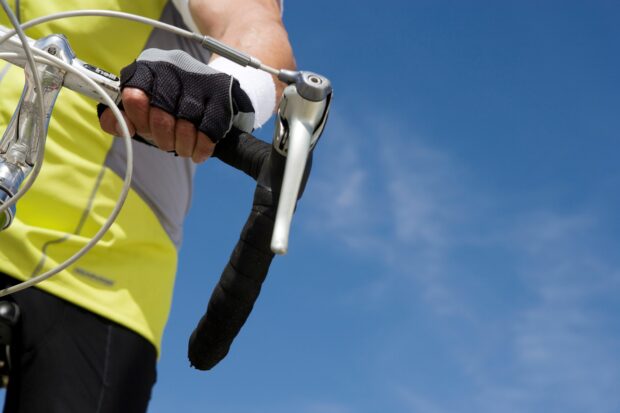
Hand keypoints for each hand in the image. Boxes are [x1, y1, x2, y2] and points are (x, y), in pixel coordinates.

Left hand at [98, 49, 254, 162]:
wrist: (210, 88)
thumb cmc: (168, 105)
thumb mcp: (139, 109)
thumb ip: (117, 117)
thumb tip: (121, 126)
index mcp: (147, 68)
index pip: (133, 94)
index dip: (138, 118)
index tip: (143, 129)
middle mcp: (172, 67)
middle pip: (161, 114)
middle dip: (162, 137)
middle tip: (166, 143)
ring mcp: (199, 79)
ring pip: (187, 123)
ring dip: (183, 145)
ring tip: (183, 149)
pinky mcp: (221, 93)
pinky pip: (209, 129)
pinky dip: (202, 147)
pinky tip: (198, 152)